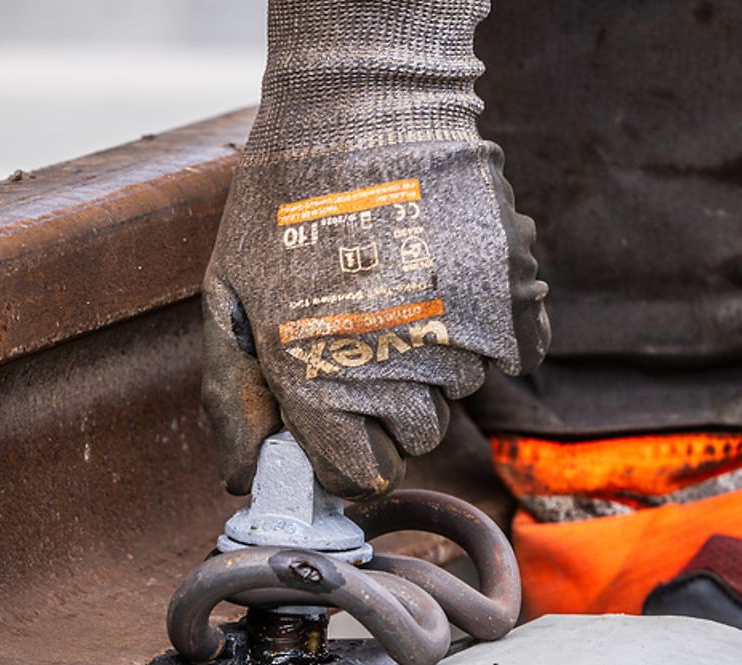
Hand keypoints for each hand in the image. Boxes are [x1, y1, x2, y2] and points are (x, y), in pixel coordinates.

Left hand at [202, 142, 548, 498]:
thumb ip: (234, 398)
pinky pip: (513, 351)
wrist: (362, 110)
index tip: (338, 416)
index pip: (359, 474)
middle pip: (416, 436)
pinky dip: (486, 327)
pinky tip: (444, 278)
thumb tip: (244, 476)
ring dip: (434, 354)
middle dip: (389, 401)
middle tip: (365, 332)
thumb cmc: (283, 203)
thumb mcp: (228, 300)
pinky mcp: (511, 299)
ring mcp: (463, 336)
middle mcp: (397, 372)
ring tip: (399, 285)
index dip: (345, 450)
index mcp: (319, 383)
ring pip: (460, 388)